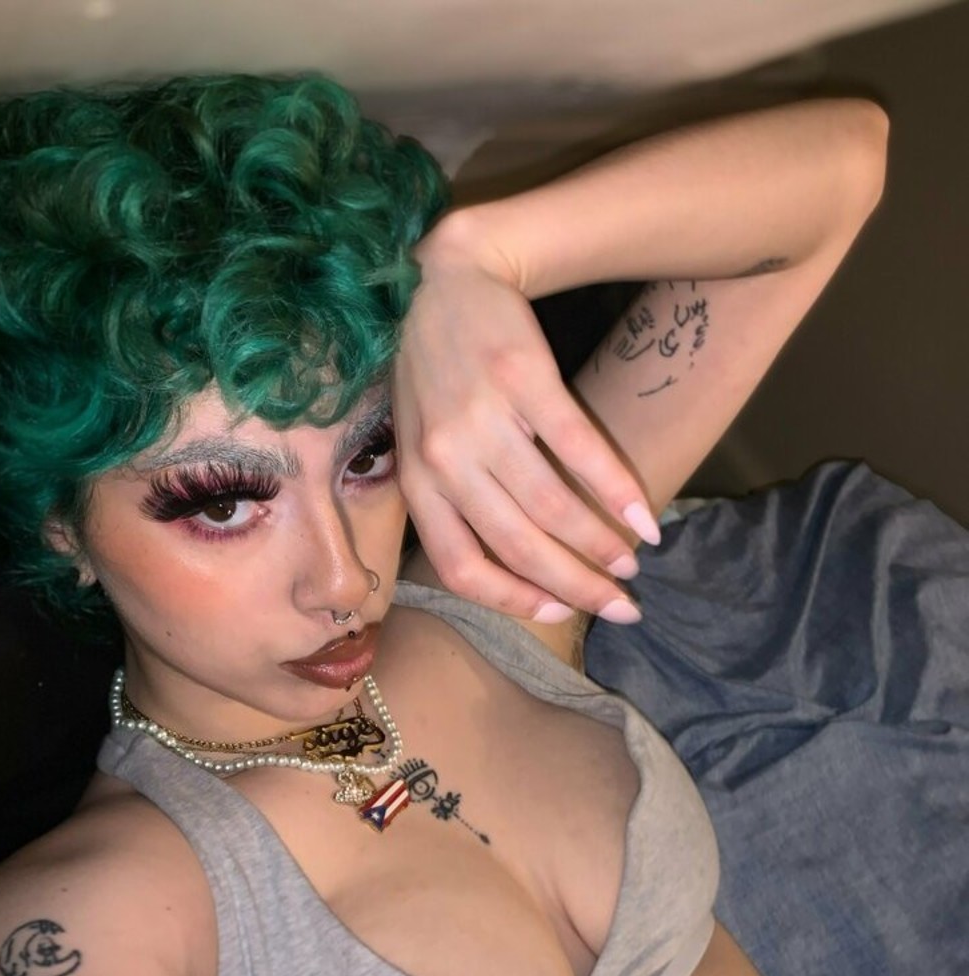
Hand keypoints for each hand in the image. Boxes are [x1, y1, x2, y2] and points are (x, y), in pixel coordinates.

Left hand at [392, 215, 660, 622]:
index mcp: (418, 482)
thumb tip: (514, 563)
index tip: (557, 611)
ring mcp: (482, 419)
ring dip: (600, 545)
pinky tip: (645, 517)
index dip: (512, 600)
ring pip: (550, 505)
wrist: (449, 276)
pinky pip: (577, 449)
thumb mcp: (423, 440)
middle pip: (516, 545)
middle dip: (575, 586)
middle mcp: (445, 459)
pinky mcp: (524, 381)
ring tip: (633, 565)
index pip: (461, 567)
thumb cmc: (437, 370)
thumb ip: (452, 497)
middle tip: (620, 608)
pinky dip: (617, 489)